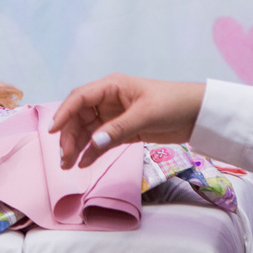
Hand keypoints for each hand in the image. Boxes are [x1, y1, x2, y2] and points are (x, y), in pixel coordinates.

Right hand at [50, 73, 205, 168]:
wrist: (200, 114)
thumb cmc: (174, 103)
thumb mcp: (145, 114)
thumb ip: (118, 129)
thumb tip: (93, 143)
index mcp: (111, 87)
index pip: (79, 98)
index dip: (63, 114)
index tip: (52, 132)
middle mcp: (108, 100)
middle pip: (79, 117)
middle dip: (69, 136)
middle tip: (64, 158)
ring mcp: (114, 116)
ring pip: (88, 131)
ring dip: (77, 146)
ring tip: (68, 165)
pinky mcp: (123, 131)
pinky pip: (101, 141)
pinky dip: (92, 151)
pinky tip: (84, 163)